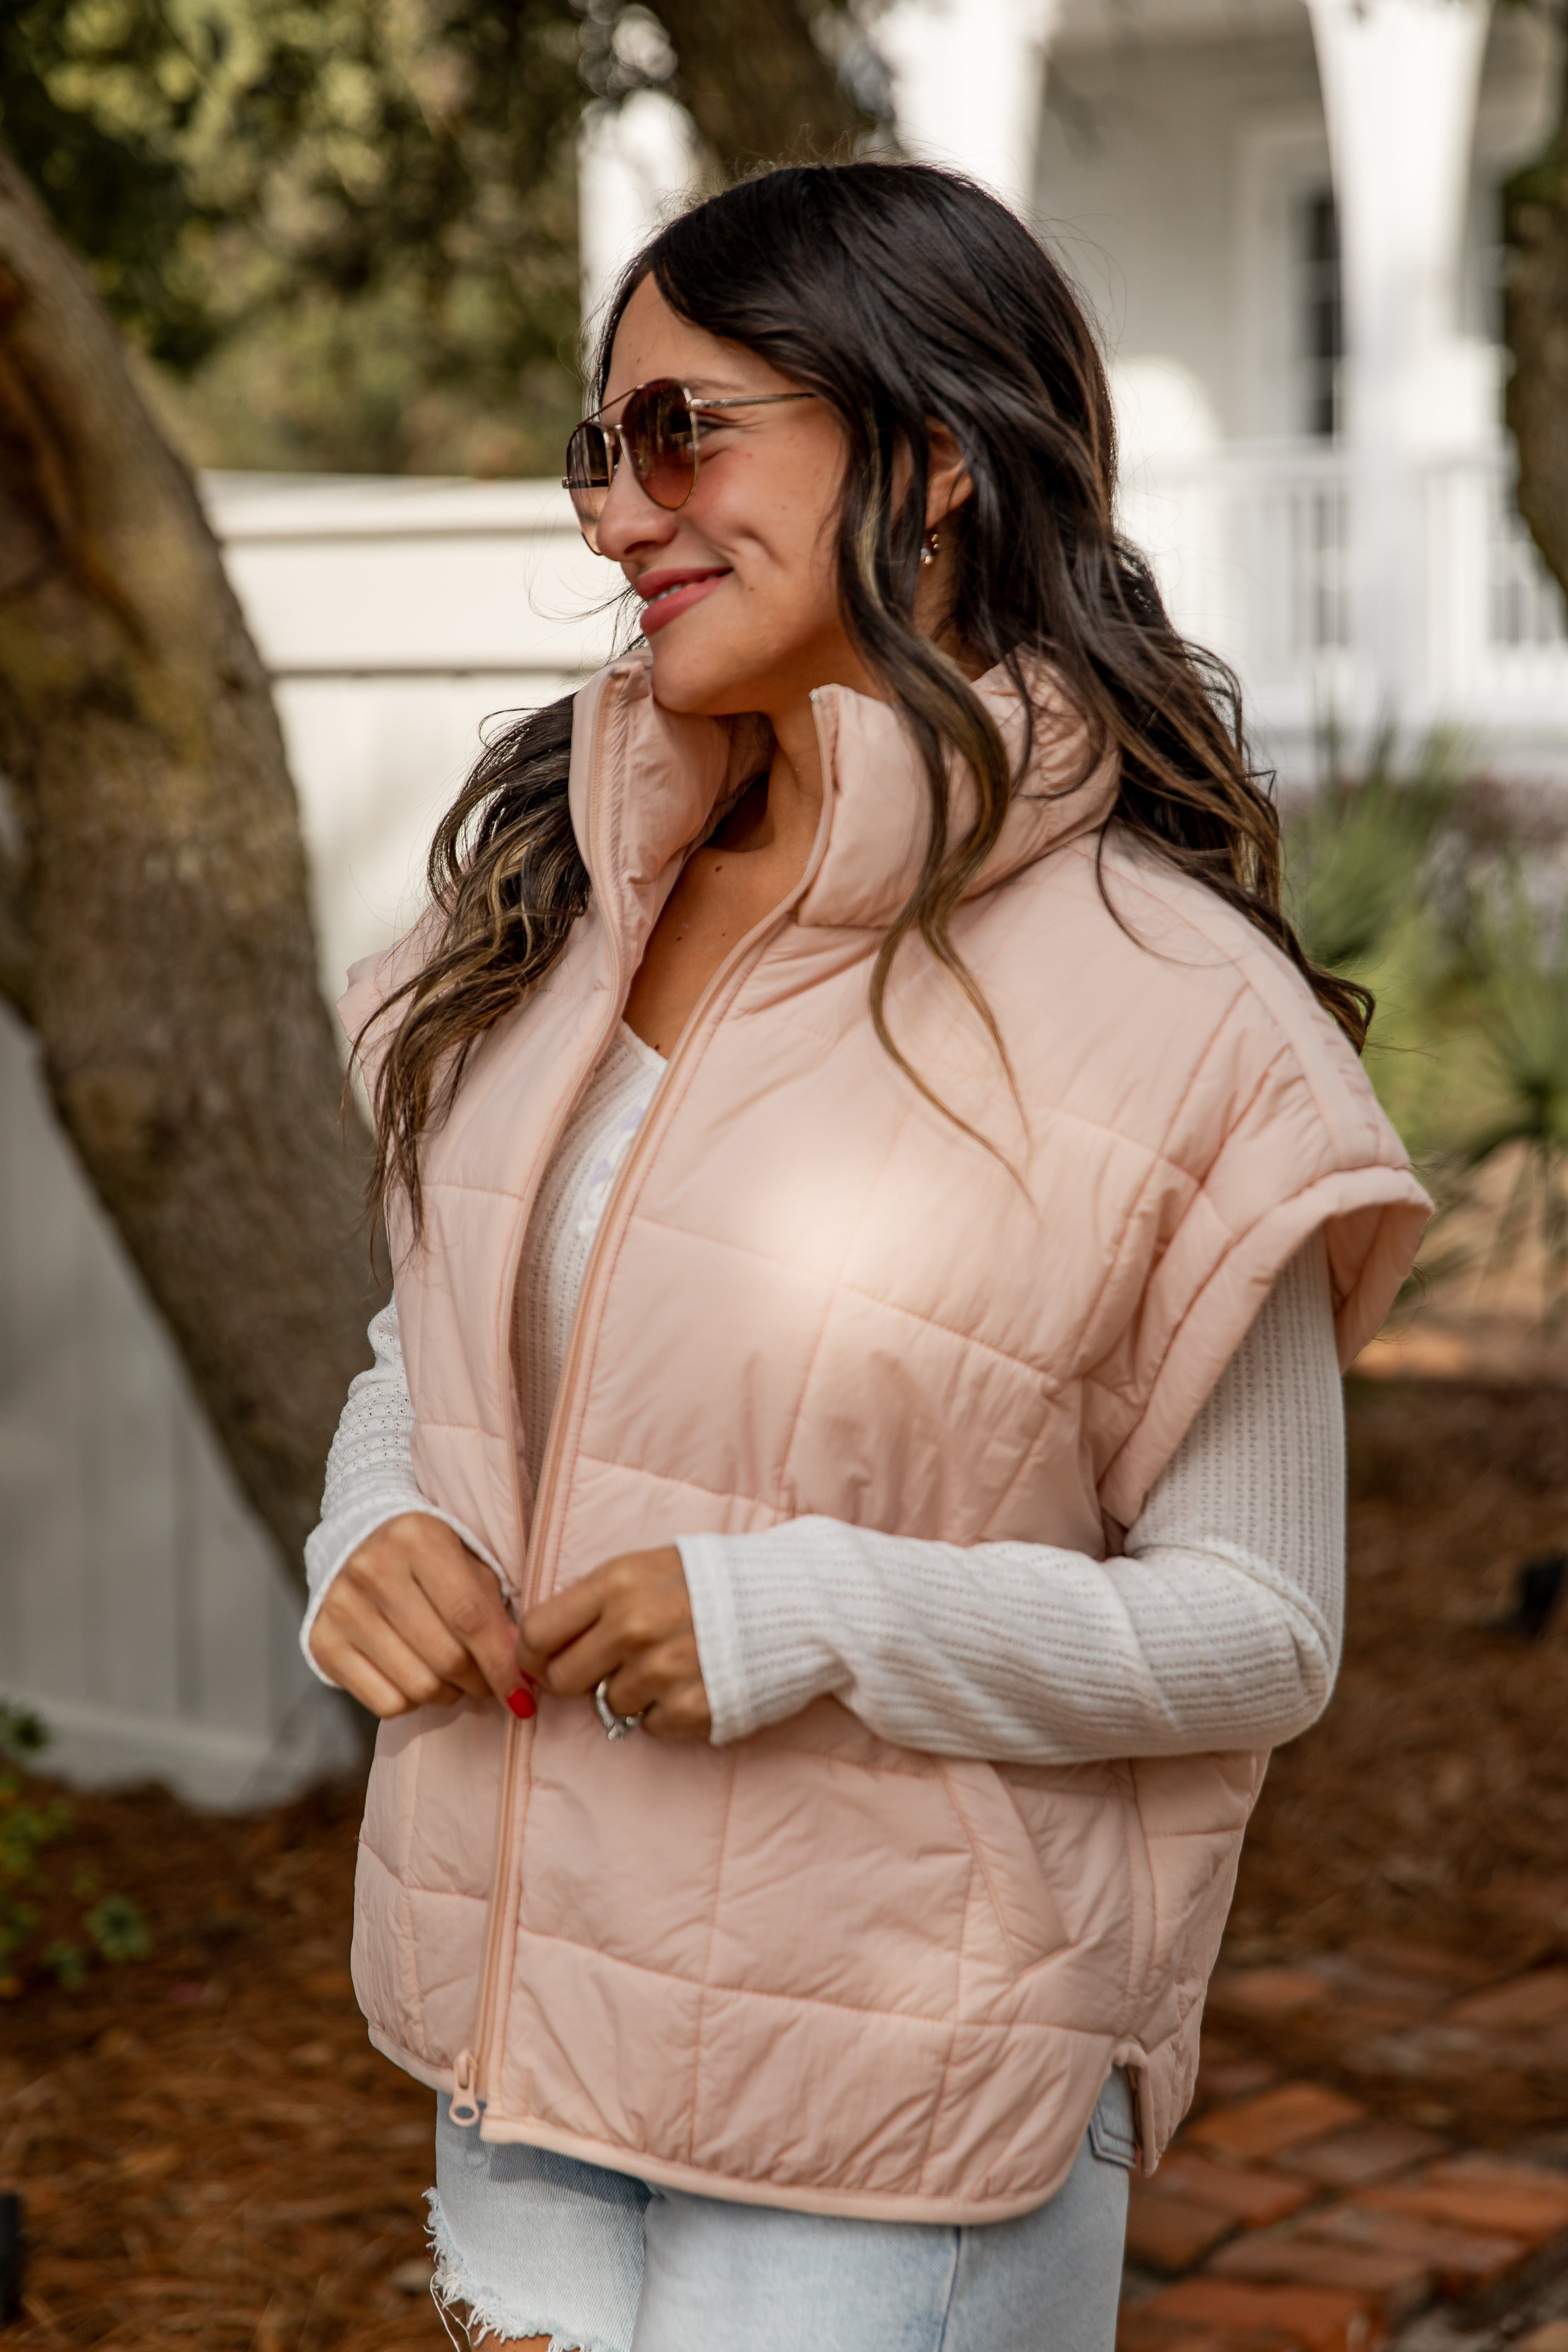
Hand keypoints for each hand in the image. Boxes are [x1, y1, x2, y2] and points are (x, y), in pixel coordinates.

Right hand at [308, 1513, 520, 1717]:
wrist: (356, 1541)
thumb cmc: (428, 1557)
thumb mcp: (467, 1563)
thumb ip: (493, 1610)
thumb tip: (518, 1672)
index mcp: (417, 1538)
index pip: (469, 1616)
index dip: (501, 1663)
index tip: (523, 1695)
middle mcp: (372, 1569)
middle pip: (445, 1656)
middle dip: (479, 1682)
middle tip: (489, 1682)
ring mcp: (342, 1606)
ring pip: (417, 1686)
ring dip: (449, 1694)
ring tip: (455, 1679)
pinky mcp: (323, 1641)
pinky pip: (385, 1702)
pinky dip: (412, 1702)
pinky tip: (417, 1677)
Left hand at [516, 1545, 710, 1740]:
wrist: (798, 1600)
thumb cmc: (720, 1579)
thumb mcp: (651, 1566)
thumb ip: (599, 1599)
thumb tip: (543, 1641)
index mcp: (618, 1583)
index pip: (538, 1630)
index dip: (532, 1653)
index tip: (540, 1660)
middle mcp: (633, 1627)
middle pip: (563, 1677)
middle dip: (578, 1677)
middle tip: (606, 1666)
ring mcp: (661, 1671)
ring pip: (608, 1704)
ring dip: (630, 1692)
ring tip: (669, 1664)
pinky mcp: (690, 1709)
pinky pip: (649, 1725)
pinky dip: (665, 1711)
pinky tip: (693, 1682)